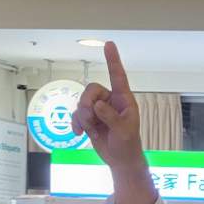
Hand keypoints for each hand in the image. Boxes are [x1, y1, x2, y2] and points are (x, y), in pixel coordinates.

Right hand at [71, 42, 143, 170]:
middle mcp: (111, 101)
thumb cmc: (127, 144)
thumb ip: (111, 116)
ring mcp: (99, 109)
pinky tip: (78, 133)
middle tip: (90, 118)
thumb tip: (97, 105)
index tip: (109, 44)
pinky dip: (76, 123)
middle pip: (91, 90)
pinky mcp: (90, 118)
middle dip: (86, 103)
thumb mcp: (123, 131)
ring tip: (90, 129)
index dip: (113, 60)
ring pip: (82, 102)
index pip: (118, 76)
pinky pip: (77, 114)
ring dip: (82, 117)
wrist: (120, 159)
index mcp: (124, 100)